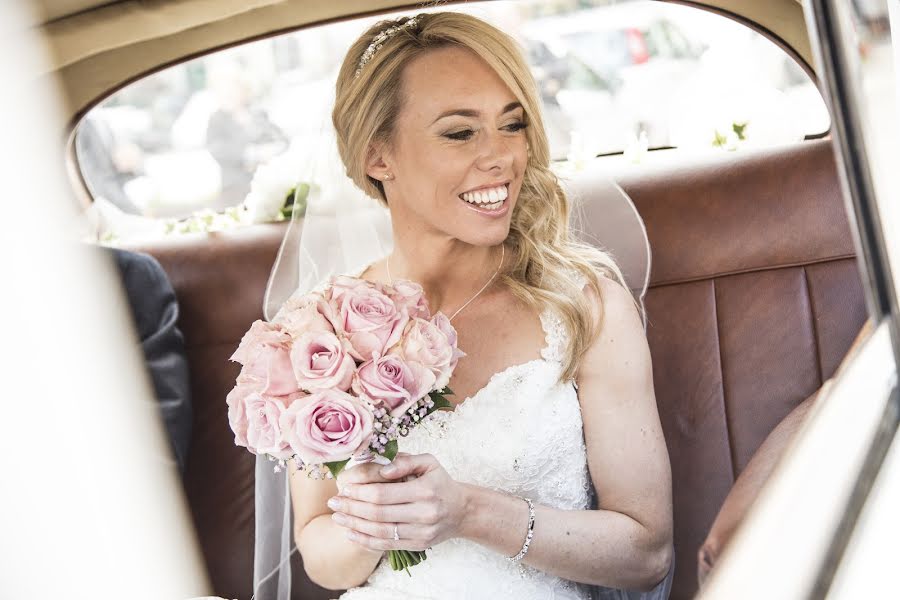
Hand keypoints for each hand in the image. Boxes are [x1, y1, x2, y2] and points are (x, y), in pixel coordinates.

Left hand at [327, 453, 468, 551]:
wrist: (462, 510)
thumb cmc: (440, 483)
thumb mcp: (429, 463)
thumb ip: (405, 461)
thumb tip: (383, 470)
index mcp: (425, 490)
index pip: (383, 494)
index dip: (359, 492)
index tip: (344, 488)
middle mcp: (424, 513)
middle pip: (378, 514)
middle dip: (351, 508)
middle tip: (333, 503)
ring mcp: (421, 532)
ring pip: (380, 532)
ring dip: (354, 525)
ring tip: (338, 518)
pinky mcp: (418, 545)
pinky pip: (387, 545)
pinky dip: (366, 541)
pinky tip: (352, 533)